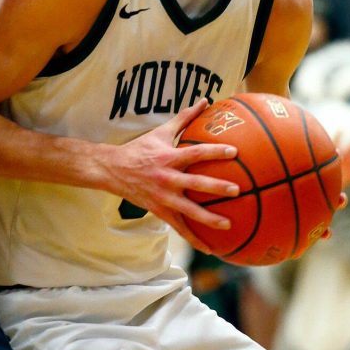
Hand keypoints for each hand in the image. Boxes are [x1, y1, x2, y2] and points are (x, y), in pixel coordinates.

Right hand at [109, 99, 238, 252]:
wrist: (113, 170)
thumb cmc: (140, 149)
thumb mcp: (161, 132)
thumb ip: (185, 118)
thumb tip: (205, 101)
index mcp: (169, 158)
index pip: (195, 154)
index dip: (214, 152)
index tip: (233, 153)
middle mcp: (167, 179)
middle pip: (194, 184)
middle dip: (215, 187)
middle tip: (236, 190)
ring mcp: (163, 198)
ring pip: (188, 211)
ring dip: (208, 219)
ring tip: (227, 224)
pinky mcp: (160, 211)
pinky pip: (180, 228)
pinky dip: (194, 239)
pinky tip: (211, 248)